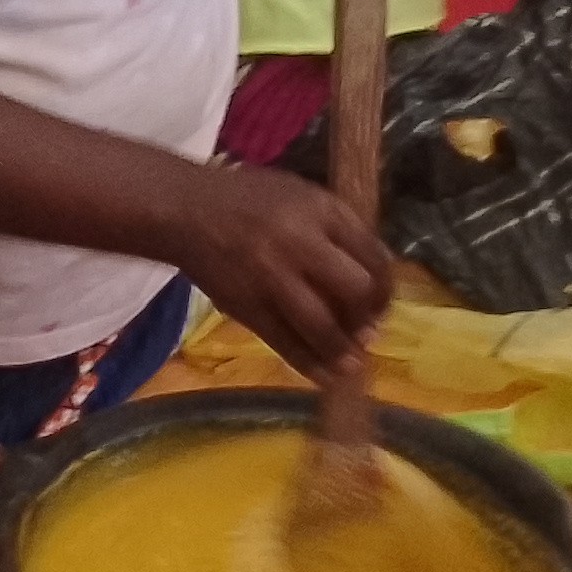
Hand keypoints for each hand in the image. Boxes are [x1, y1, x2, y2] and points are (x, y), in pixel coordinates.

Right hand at [164, 160, 390, 378]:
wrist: (185, 211)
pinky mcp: (248, 306)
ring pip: (321, 324)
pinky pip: (285, 342)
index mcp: (319, 210)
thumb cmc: (249, 200)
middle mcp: (300, 242)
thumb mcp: (301, 195)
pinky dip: (309, 363)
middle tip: (370, 329)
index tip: (382, 300)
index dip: (386, 285)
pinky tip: (325, 376)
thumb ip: (337, 227)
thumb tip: (376, 270)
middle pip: (354, 289)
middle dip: (370, 315)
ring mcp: (272, 277)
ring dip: (343, 349)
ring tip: (353, 362)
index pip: (371, 253)